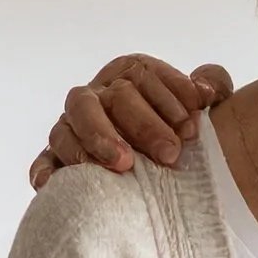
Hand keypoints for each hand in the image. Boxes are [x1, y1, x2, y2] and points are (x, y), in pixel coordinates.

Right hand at [29, 55, 234, 190]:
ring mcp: (73, 125)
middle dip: (143, 125)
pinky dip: (46, 169)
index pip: (142, 73)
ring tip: (124, 165)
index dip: (168, 97)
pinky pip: (45, 159)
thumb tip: (205, 90)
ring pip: (71, 125)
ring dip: (97, 143)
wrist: (167, 160)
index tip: (192, 127)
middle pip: (110, 100)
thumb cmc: (183, 127)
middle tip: (170, 154)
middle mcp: (97, 95)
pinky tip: (52, 184)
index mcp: (129, 74)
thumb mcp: (203, 101)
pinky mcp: (58, 156)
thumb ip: (213, 84)